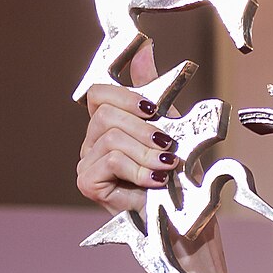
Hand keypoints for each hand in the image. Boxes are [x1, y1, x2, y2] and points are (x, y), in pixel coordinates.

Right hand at [78, 78, 178, 214]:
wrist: (186, 225)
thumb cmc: (180, 182)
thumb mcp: (172, 129)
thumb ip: (152, 91)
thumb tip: (144, 47)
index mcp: (107, 127)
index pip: (98, 94)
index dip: (125, 95)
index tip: (153, 109)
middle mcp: (91, 144)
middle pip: (105, 114)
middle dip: (143, 129)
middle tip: (168, 148)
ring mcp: (87, 164)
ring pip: (110, 137)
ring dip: (146, 153)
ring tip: (166, 169)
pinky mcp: (88, 184)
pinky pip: (110, 159)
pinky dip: (138, 170)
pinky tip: (155, 183)